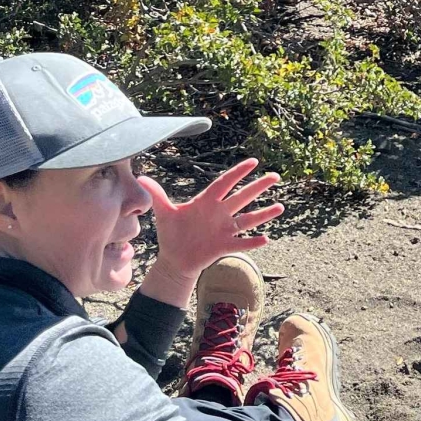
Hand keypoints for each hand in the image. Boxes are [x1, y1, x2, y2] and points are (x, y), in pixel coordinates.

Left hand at [136, 160, 284, 310]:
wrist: (174, 258)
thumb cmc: (171, 233)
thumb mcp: (164, 213)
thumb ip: (157, 195)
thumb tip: (141, 177)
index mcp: (207, 202)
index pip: (225, 183)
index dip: (238, 172)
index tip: (253, 161)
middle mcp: (220, 213)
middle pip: (242, 197)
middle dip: (258, 187)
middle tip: (275, 176)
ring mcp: (225, 230)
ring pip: (248, 219)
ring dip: (264, 214)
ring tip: (280, 207)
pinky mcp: (225, 246)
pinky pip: (242, 243)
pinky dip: (253, 242)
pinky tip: (265, 238)